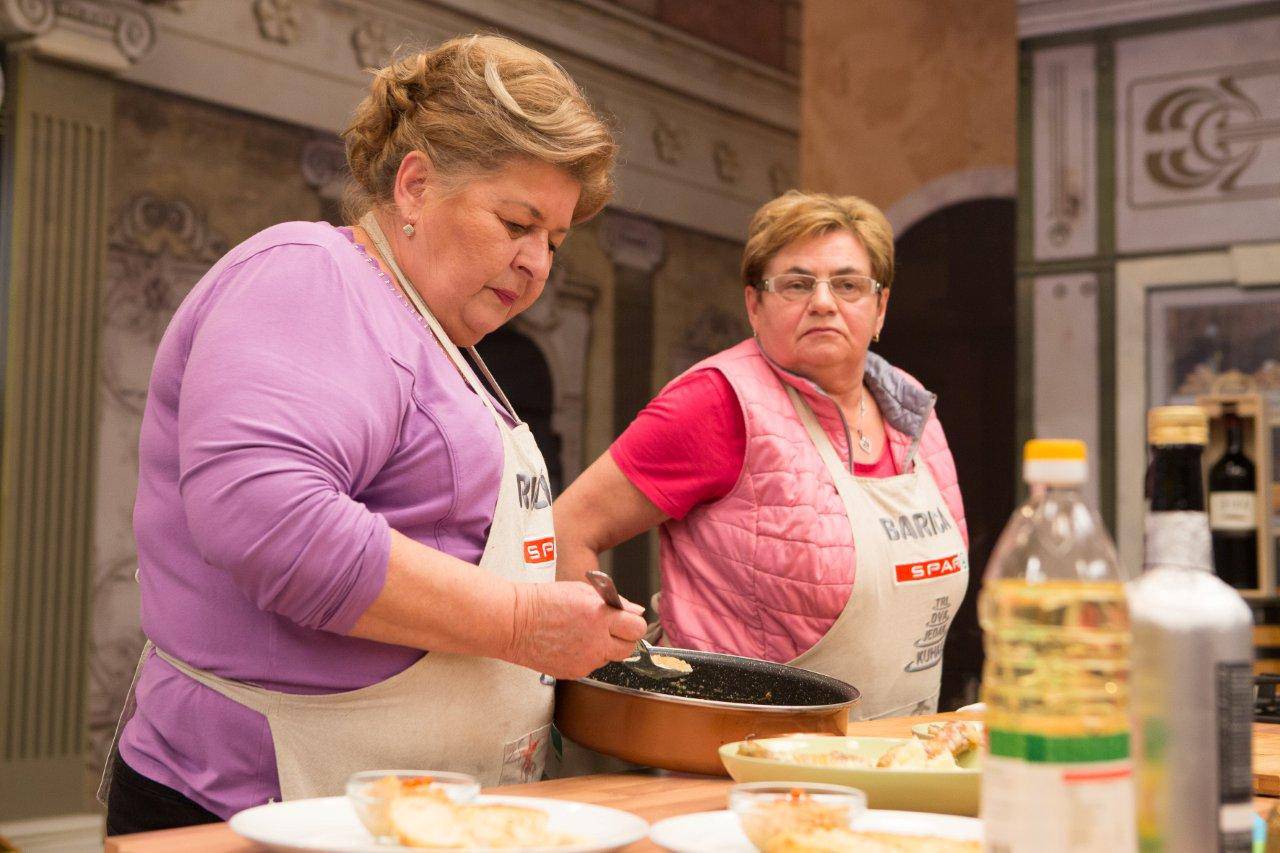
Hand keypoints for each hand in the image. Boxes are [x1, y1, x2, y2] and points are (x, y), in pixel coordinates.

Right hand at [504, 581, 646, 679]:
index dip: (633, 623)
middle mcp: (595, 642)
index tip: (627, 621)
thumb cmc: (543, 602)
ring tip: (582, 634)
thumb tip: (634, 611)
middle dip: (623, 638)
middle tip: (610, 629)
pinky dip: (587, 656)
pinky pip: (591, 665)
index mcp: (599, 616)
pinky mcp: (574, 672)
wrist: (514, 623)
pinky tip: (571, 644)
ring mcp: (585, 660)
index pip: (637, 628)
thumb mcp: (582, 590)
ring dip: (604, 648)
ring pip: (609, 658)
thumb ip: (613, 602)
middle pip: (629, 648)